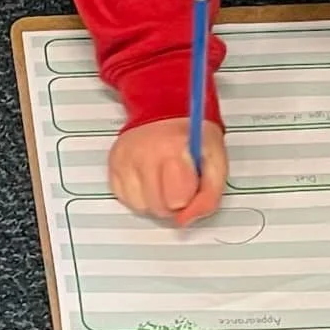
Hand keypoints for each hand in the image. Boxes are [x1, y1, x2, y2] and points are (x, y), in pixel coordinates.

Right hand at [107, 117, 228, 226]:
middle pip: (158, 208)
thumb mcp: (216, 161)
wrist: (166, 108)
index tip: (191, 181)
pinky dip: (139, 194)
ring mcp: (125, 159)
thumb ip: (208, 196)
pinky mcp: (114, 163)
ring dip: (154, 199)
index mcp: (172, 150)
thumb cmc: (193, 135)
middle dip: (172, 202)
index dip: (189, 197)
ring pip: (140, 207)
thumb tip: (184, 220)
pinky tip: (149, 177)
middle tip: (178, 181)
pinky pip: (126, 199)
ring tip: (163, 178)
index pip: (177, 201)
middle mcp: (144, 153)